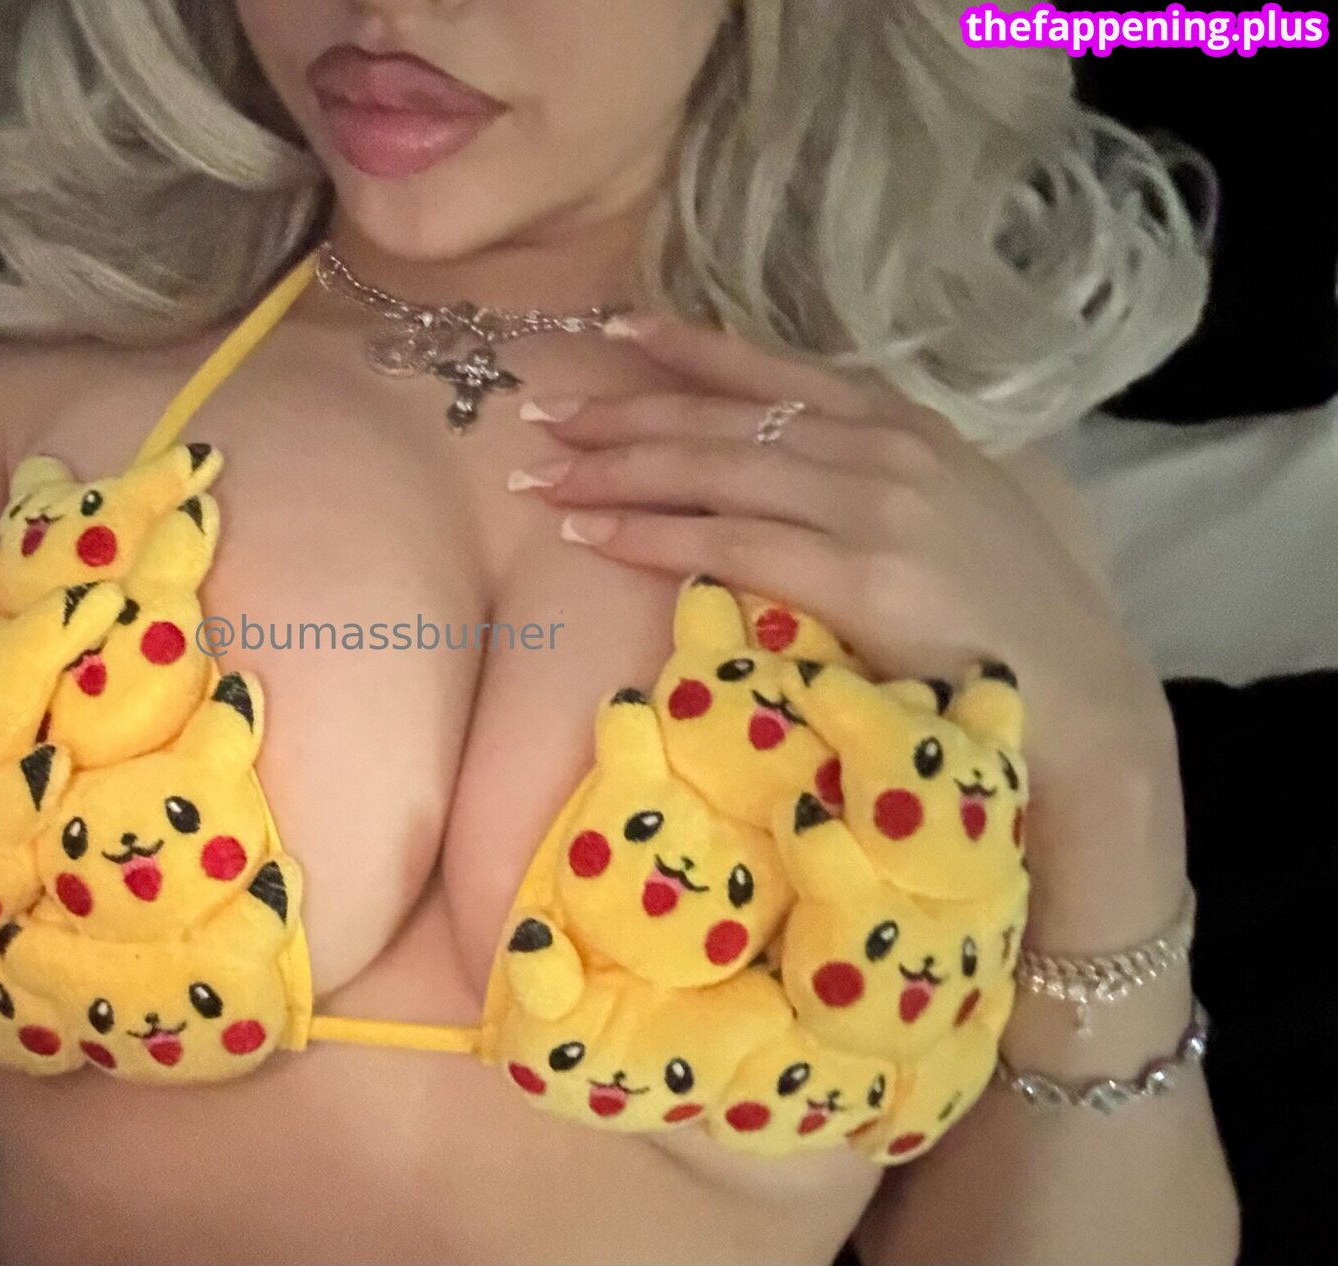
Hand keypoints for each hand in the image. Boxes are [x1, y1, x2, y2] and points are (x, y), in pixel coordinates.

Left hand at [511, 316, 1185, 942]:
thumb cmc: (1008, 612)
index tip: (614, 331)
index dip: (689, 348)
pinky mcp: (854, 575)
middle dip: (621, 414)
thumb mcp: (950, 510)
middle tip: (541, 413)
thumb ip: (876, 472)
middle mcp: (880, 448)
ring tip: (542, 475)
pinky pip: (726, 542)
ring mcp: (869, 506)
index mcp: (903, 423)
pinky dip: (651, 533)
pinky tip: (593, 532)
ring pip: (710, 471)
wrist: (1076, 690)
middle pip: (721, 419)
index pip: (774, 371)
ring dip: (614, 472)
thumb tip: (791, 462)